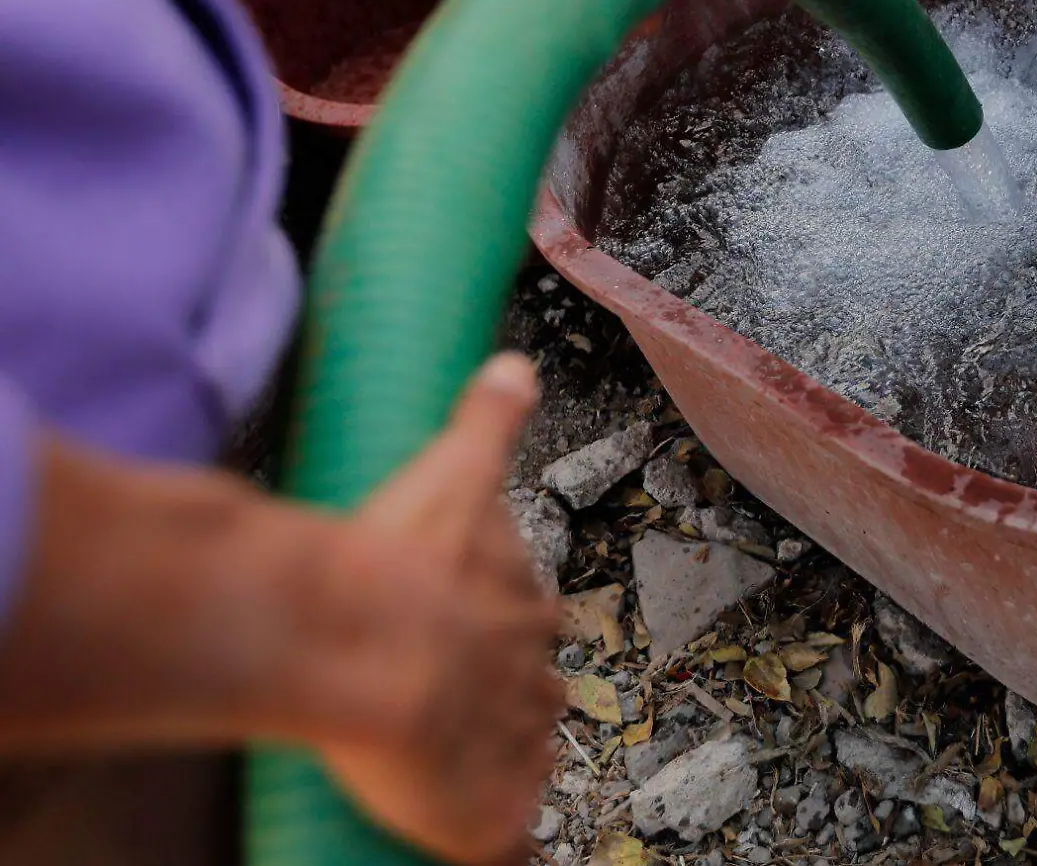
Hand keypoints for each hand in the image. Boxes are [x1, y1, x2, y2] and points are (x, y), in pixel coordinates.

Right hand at [315, 353, 562, 864]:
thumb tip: (515, 367)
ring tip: (451, 766)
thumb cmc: (395, 559)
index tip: (463, 627)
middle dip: (500, 693)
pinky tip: (499, 852)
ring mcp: (513, 750)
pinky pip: (506, 839)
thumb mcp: (449, 468)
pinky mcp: (488, 814)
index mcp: (523, 607)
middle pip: (530, 689)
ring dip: (493, 759)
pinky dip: (502, 843)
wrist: (357, 643)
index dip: (494, 625)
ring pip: (519, 757)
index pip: (525, 619)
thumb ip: (485, 420)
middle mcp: (531, 678)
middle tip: (448, 700)